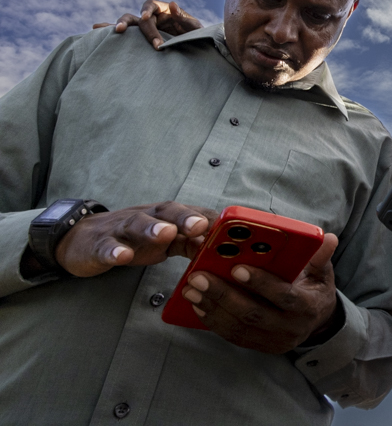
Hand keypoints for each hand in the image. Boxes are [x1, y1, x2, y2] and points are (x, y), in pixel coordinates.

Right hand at [55, 201, 214, 277]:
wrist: (84, 240)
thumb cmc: (133, 240)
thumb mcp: (166, 242)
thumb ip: (192, 244)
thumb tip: (223, 251)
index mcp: (167, 217)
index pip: (194, 213)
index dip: (212, 220)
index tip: (230, 229)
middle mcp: (147, 217)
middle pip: (168, 211)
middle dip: (185, 217)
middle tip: (200, 225)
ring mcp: (122, 230)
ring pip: (137, 223)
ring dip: (152, 227)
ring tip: (165, 233)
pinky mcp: (99, 245)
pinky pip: (107, 247)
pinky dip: (114, 252)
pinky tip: (122, 256)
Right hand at [93, 0, 201, 48]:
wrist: (195, 49)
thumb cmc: (196, 36)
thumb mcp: (194, 28)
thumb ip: (184, 17)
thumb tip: (172, 4)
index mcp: (163, 10)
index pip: (151, 5)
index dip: (146, 9)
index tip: (145, 17)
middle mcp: (150, 18)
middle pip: (135, 16)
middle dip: (128, 22)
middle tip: (122, 31)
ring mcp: (143, 29)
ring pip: (126, 24)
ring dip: (116, 26)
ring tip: (104, 30)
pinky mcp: (139, 40)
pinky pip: (124, 37)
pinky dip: (109, 33)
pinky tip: (95, 32)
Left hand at [181, 233, 340, 353]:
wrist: (317, 321)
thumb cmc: (315, 288)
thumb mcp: (322, 271)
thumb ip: (320, 256)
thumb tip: (328, 238)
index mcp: (308, 306)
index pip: (283, 296)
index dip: (260, 283)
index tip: (236, 267)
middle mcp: (291, 328)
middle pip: (253, 314)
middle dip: (223, 295)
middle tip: (199, 277)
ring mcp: (275, 341)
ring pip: (239, 328)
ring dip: (212, 308)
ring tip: (191, 289)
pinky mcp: (260, 347)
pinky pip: (233, 337)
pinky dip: (214, 321)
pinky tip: (198, 305)